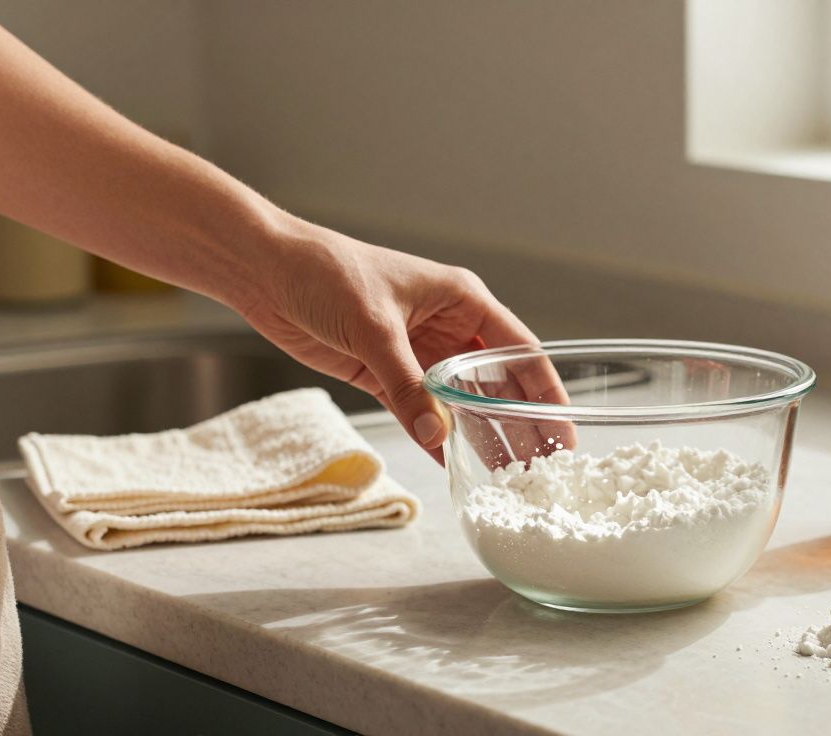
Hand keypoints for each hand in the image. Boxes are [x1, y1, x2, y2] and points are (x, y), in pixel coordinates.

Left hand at [233, 219, 567, 464]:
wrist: (267, 271)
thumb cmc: (327, 272)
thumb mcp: (374, 327)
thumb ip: (406, 384)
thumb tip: (436, 436)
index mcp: (461, 300)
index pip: (519, 350)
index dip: (545, 389)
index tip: (563, 427)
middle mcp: (448, 329)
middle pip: (497, 383)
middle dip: (519, 422)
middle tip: (540, 465)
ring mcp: (418, 354)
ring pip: (461, 403)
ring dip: (480, 435)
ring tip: (505, 475)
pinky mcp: (386, 374)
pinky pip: (422, 413)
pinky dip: (437, 438)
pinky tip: (455, 466)